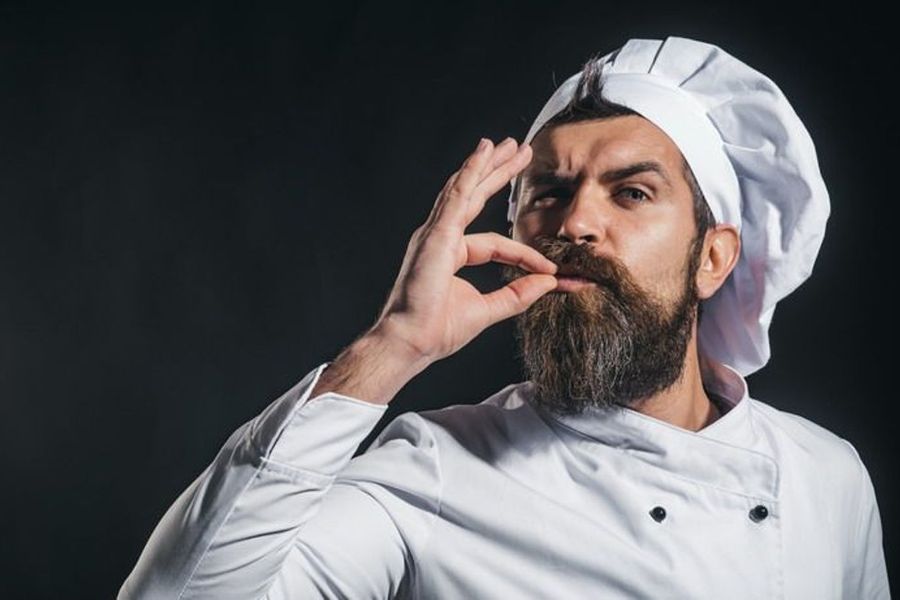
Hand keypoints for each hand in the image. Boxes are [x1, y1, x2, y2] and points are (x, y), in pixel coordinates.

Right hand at [371, 137, 558, 364]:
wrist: (411, 340)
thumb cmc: (436, 331)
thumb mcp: (487, 310)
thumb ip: (518, 294)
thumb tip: (548, 281)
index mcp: (450, 255)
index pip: (496, 244)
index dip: (525, 252)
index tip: (551, 266)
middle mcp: (440, 238)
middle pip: (475, 198)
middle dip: (497, 174)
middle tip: (516, 151)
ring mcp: (435, 233)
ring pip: (465, 189)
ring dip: (486, 164)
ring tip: (505, 144)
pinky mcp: (437, 233)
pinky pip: (457, 195)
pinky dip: (471, 172)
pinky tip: (483, 153)